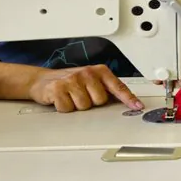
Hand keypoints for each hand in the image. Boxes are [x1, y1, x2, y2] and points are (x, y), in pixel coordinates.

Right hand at [28, 65, 143, 112]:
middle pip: (100, 101)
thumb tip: (126, 102)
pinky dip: (64, 108)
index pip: (118, 86)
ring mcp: (72, 80)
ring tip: (71, 97)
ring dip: (77, 106)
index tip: (138, 106)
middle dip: (92, 103)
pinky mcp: (58, 88)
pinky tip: (62, 99)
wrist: (43, 80)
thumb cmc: (71, 82)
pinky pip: (68, 109)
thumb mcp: (92, 81)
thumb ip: (107, 89)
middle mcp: (87, 73)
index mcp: (100, 71)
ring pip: (85, 107)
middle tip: (82, 95)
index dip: (128, 98)